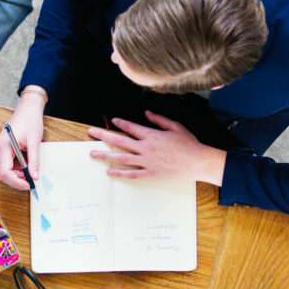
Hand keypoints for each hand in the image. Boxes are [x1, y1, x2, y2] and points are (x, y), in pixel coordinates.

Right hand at [0, 90, 45, 190]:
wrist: (28, 108)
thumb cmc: (30, 120)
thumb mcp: (34, 142)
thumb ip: (34, 161)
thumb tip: (34, 176)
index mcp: (4, 147)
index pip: (5, 172)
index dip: (16, 182)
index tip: (28, 184)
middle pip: (3, 173)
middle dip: (17, 179)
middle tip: (31, 179)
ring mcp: (0, 149)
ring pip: (5, 170)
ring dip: (18, 174)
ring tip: (31, 169)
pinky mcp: (4, 149)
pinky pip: (8, 164)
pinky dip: (17, 168)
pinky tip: (27, 163)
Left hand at [88, 112, 226, 184]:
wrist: (198, 162)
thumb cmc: (188, 144)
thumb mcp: (176, 126)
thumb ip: (159, 120)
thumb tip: (147, 113)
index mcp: (152, 135)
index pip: (131, 127)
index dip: (120, 123)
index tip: (112, 121)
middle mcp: (146, 148)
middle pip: (120, 141)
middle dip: (103, 136)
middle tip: (91, 132)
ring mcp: (146, 162)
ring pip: (121, 158)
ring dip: (105, 155)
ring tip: (92, 153)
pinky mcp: (150, 174)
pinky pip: (131, 174)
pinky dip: (119, 173)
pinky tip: (109, 170)